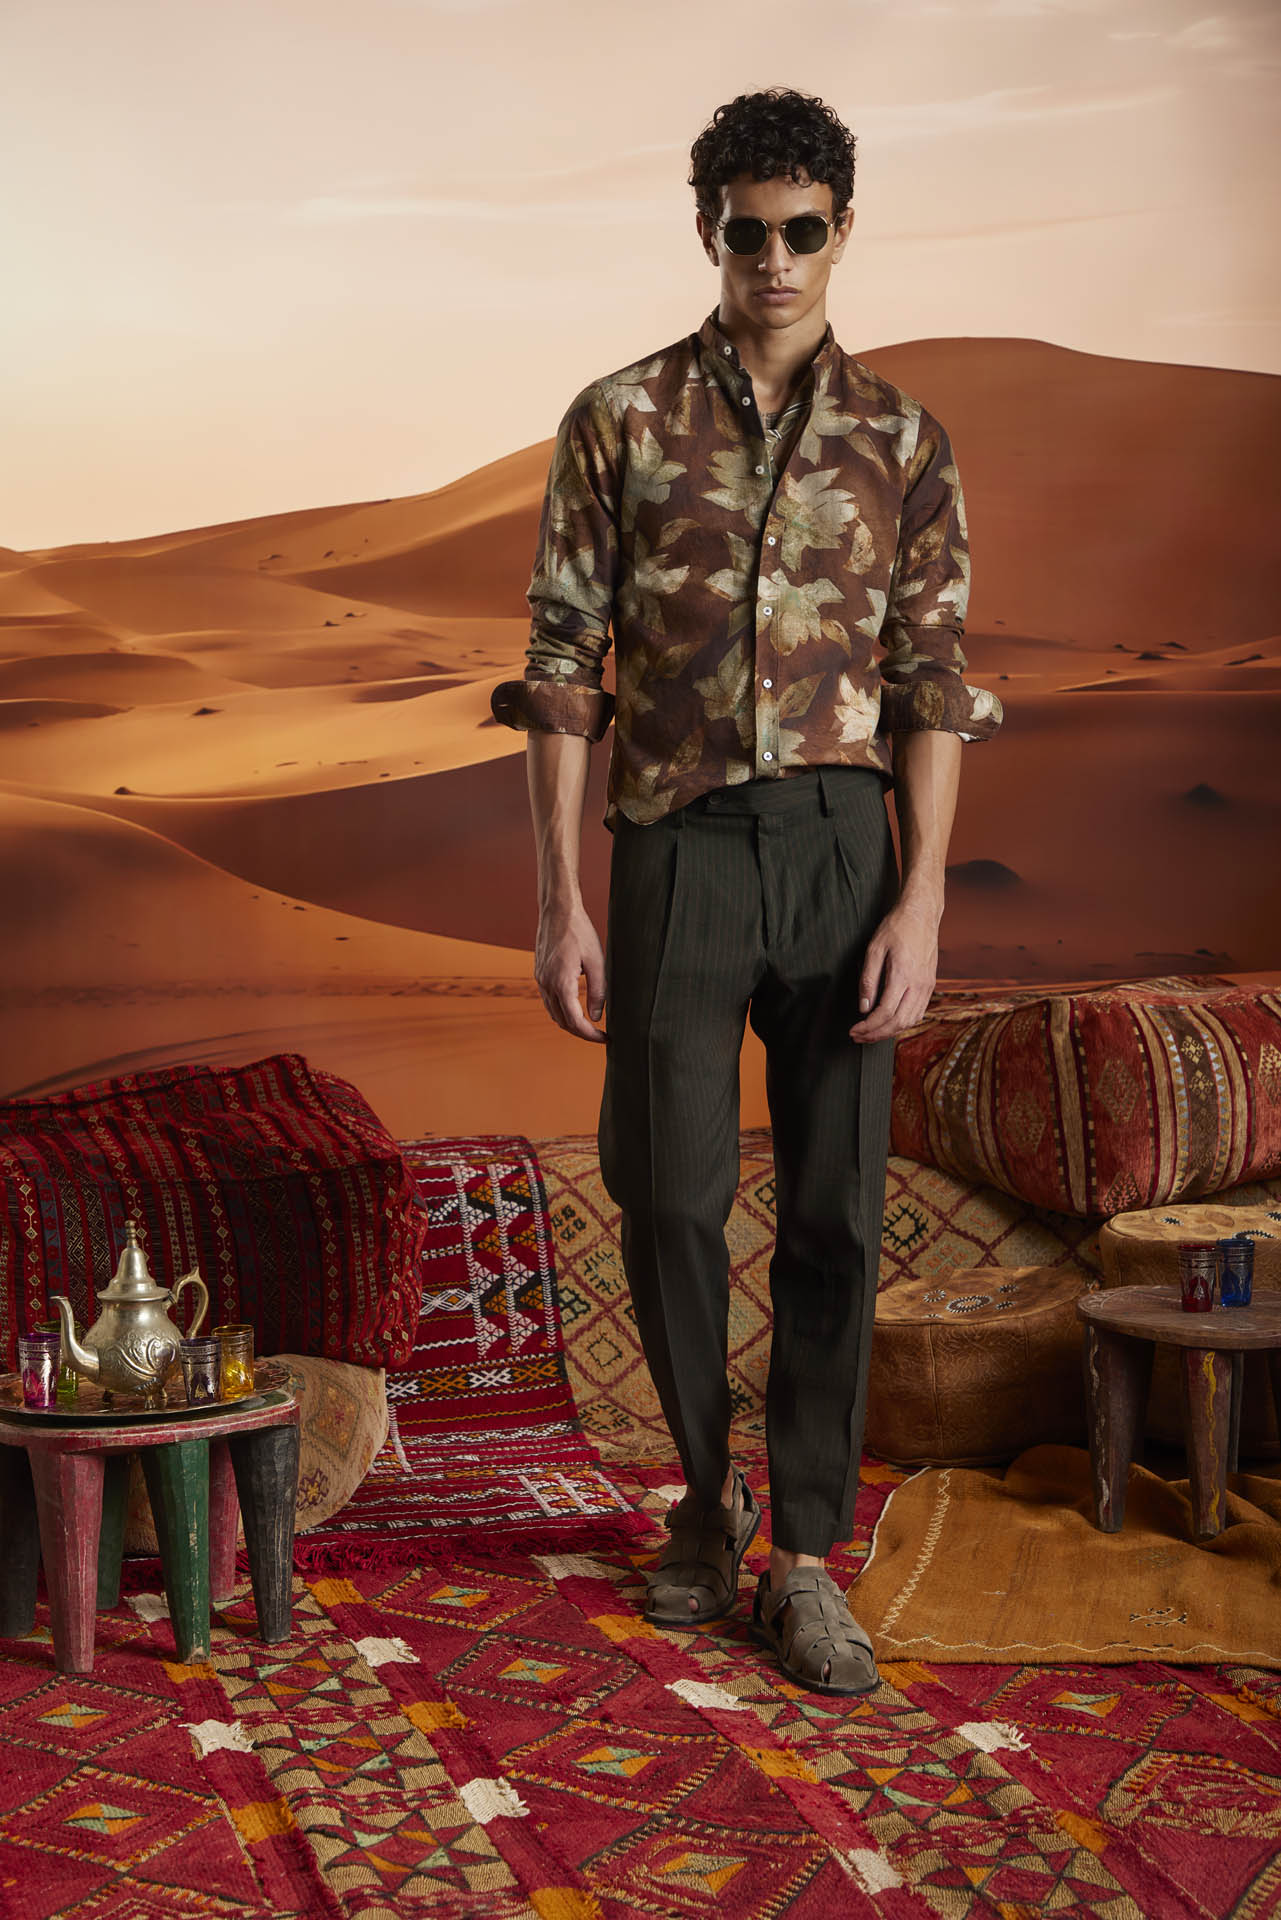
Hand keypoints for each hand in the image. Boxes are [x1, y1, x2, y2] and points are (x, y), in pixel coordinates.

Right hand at [534, 901, 606, 1042]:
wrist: (558, 910)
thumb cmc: (580, 932)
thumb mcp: (597, 962)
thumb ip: (598, 992)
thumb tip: (596, 1018)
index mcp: (561, 983)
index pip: (575, 1021)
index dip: (590, 1035)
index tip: (605, 1038)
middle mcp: (546, 984)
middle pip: (562, 1022)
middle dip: (581, 1033)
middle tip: (600, 1035)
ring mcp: (540, 979)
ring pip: (553, 1013)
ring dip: (570, 1023)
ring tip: (590, 1025)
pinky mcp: (539, 974)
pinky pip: (548, 1001)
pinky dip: (561, 1010)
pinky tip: (575, 1008)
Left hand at [847, 893, 938, 1042]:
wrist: (921, 915)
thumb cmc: (896, 928)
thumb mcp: (874, 949)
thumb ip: (868, 980)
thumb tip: (863, 1007)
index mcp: (903, 975)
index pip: (885, 1012)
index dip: (868, 1027)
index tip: (854, 1030)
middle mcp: (918, 984)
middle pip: (898, 1022)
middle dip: (876, 1034)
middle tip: (859, 1037)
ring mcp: (927, 986)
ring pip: (911, 1021)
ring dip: (890, 1032)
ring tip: (871, 1033)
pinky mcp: (930, 985)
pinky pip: (919, 1012)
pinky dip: (903, 1023)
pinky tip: (890, 1023)